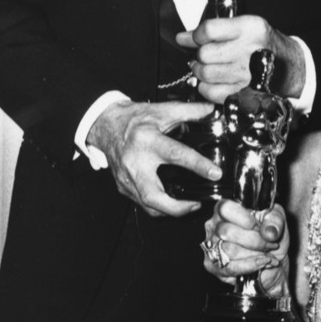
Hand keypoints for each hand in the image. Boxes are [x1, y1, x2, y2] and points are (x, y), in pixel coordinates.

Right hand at [86, 99, 218, 216]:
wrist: (105, 125)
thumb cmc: (134, 118)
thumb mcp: (163, 110)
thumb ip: (190, 111)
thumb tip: (213, 110)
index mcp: (147, 141)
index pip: (176, 155)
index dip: (198, 165)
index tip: (215, 173)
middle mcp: (135, 162)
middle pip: (153, 195)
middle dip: (177, 207)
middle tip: (198, 204)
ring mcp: (126, 178)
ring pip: (147, 205)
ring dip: (170, 211)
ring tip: (191, 206)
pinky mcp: (123, 186)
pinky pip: (142, 203)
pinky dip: (158, 207)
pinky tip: (173, 204)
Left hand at [176, 16, 305, 104]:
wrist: (288, 67)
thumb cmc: (263, 45)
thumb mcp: (244, 28)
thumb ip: (213, 30)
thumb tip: (182, 37)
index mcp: (252, 28)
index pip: (209, 30)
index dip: (196, 35)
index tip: (195, 38)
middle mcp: (251, 50)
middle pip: (205, 54)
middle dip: (200, 55)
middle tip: (207, 55)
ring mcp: (248, 74)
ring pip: (205, 73)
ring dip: (202, 71)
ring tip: (211, 67)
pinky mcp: (244, 93)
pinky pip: (210, 92)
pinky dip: (206, 87)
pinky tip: (216, 81)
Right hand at [203, 201, 289, 295]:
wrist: (273, 260)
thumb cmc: (270, 236)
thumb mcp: (277, 221)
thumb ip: (275, 219)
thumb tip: (267, 230)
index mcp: (226, 209)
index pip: (225, 208)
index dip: (245, 219)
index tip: (261, 227)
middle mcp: (214, 226)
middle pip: (228, 232)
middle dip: (255, 240)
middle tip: (270, 243)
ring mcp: (212, 247)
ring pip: (230, 251)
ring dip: (256, 254)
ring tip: (268, 254)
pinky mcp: (214, 267)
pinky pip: (231, 268)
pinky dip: (252, 265)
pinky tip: (263, 262)